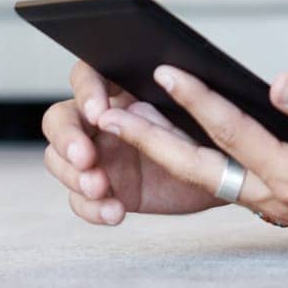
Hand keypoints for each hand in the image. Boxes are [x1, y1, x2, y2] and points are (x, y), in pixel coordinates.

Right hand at [40, 59, 222, 223]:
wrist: (227, 173)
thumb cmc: (211, 132)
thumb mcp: (193, 114)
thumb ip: (163, 111)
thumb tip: (137, 102)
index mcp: (123, 88)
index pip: (87, 76)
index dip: (86, 90)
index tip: (99, 111)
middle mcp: (104, 120)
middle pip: (61, 119)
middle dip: (67, 139)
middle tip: (85, 158)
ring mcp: (101, 155)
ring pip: (60, 160)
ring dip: (73, 176)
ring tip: (100, 188)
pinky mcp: (106, 188)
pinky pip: (80, 199)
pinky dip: (92, 208)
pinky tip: (113, 211)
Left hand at [98, 65, 287, 253]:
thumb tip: (278, 80)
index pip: (233, 134)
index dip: (198, 100)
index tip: (168, 71)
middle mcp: (276, 198)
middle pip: (200, 167)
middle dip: (151, 140)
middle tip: (109, 114)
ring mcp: (275, 205)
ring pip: (208, 177)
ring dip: (167, 151)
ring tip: (129, 120)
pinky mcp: (281, 202)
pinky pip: (226, 181)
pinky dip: (197, 159)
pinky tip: (182, 137)